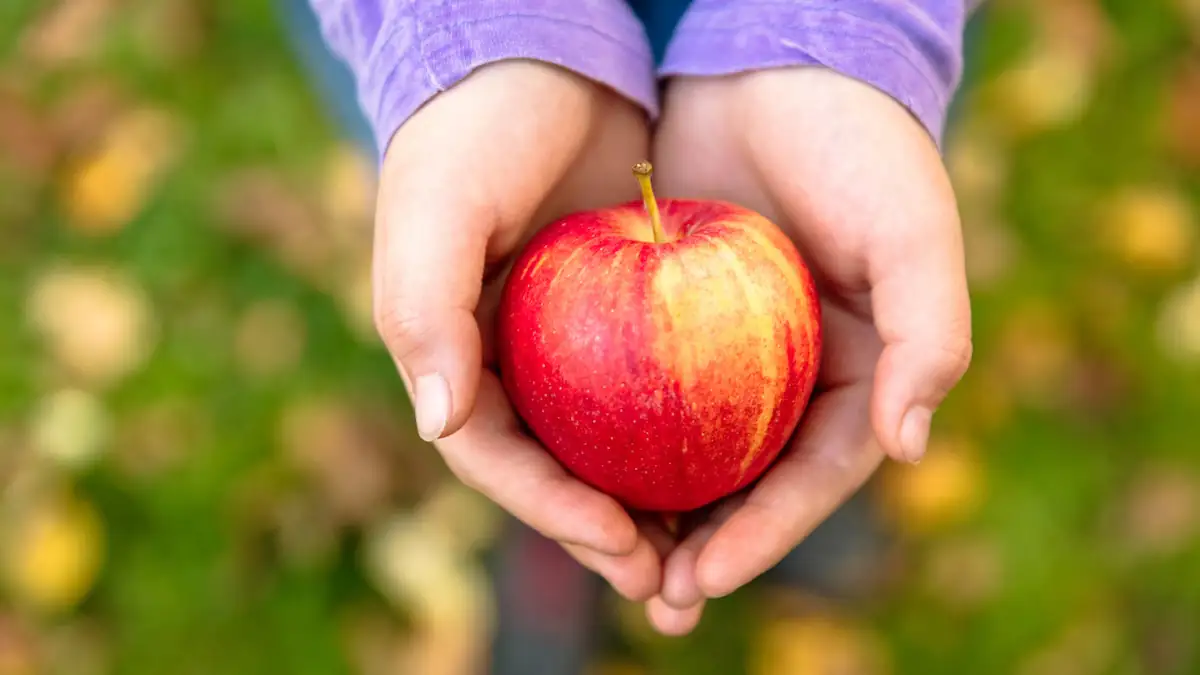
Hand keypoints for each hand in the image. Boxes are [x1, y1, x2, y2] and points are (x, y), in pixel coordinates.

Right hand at [374, 61, 664, 600]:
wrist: (537, 53)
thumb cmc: (473, 127)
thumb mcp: (436, 205)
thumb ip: (424, 308)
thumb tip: (439, 422)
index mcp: (451, 351)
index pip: (493, 455)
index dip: (549, 509)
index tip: (618, 542)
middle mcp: (506, 359)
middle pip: (555, 468)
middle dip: (606, 532)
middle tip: (670, 582)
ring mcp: (563, 342)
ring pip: (607, 445)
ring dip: (649, 503)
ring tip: (704, 557)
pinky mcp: (617, 315)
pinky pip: (651, 391)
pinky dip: (682, 435)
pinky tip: (730, 468)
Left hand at [645, 68, 972, 633]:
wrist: (775, 61)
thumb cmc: (859, 144)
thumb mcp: (911, 231)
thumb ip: (930, 337)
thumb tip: (908, 449)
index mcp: (861, 373)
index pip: (813, 478)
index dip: (764, 535)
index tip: (703, 577)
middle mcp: (794, 375)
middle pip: (747, 481)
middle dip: (704, 549)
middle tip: (655, 600)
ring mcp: (731, 351)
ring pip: (690, 450)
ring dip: (654, 510)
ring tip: (611, 562)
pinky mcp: (672, 317)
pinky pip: (641, 390)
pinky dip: (616, 435)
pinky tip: (577, 472)